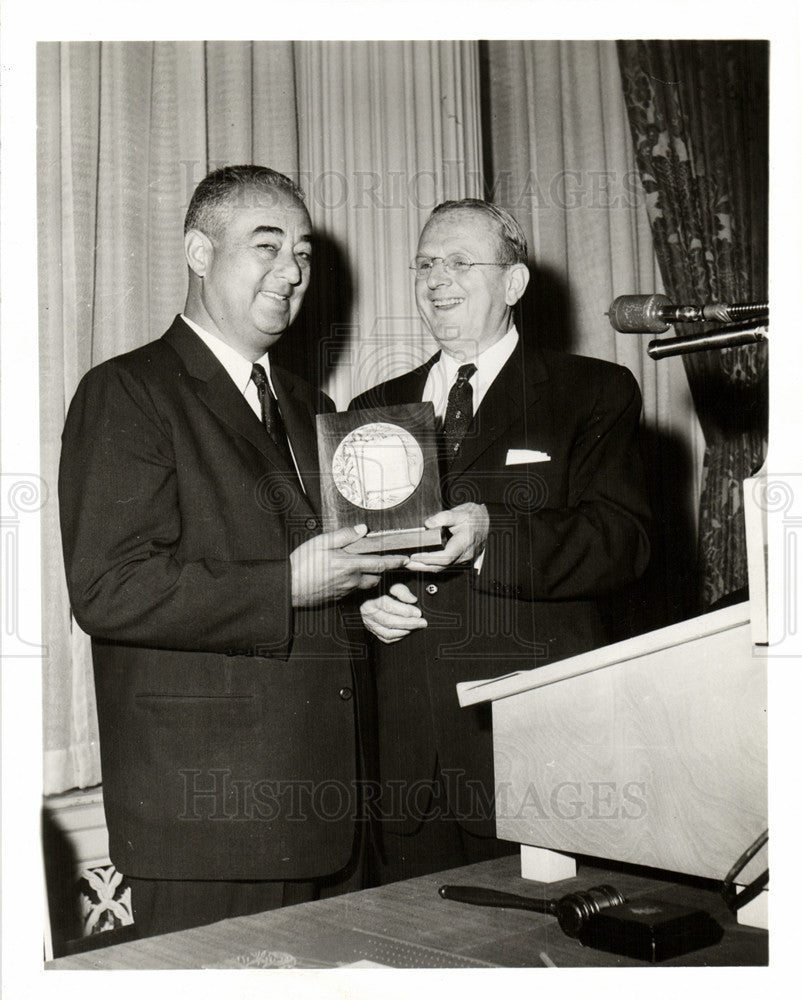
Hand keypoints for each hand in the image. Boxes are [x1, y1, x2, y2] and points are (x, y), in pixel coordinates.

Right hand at [290, 524, 407, 606]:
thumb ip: (344, 535)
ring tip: (356, 567)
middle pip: (376, 576)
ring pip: (364, 584)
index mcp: (350, 565)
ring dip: (367, 576)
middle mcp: (351, 580)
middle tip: (378, 561)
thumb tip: (361, 529)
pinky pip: (353, 590)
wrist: (289, 587)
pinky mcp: (338, 597)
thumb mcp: (321, 542)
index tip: (405, 560)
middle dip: (380, 570)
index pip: (380, 563)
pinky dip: (354, 583)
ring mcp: (345, 591)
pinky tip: (342, 576)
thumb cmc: (302, 564)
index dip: (395, 561)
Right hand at [360, 582, 427, 643]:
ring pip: (387, 633)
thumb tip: (412, 600)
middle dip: (409, 623)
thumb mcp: (392, 586)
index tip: (418, 613)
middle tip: (422, 623)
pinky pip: (386, 639)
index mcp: (372, 600)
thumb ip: (402, 591)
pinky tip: (407, 631)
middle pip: (389, 622)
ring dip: (404, 631)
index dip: (405, 610)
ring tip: (416, 627)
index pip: (389, 606)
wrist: (371, 597)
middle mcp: (369, 614)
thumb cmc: (383, 591)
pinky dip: (399, 637)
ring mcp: (370, 624)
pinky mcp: (374, 632)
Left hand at [405, 503, 489, 572]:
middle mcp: (465, 554)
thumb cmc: (474, 517)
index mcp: (465, 542)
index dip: (429, 558)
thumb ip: (443, 517)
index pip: (446, 556)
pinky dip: (431, 564)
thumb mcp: (459, 512)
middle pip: (441, 566)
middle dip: (422, 566)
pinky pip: (444, 565)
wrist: (486, 521)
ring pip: (442, 568)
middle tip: (406, 563)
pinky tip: (420, 561)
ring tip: (409, 563)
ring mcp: (463, 558)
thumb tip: (428, 524)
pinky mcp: (459, 559)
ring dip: (425, 567)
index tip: (415, 556)